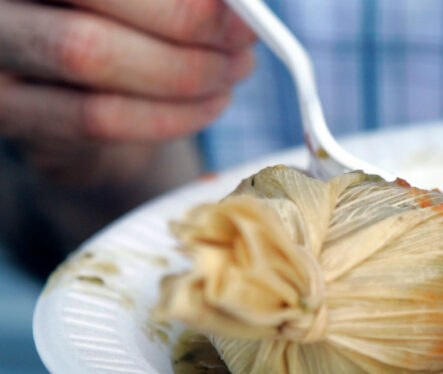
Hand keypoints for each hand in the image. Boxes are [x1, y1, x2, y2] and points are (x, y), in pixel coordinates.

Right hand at [0, 0, 255, 186]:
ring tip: (233, 72)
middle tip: (244, 38)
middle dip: (186, 17)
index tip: (242, 5)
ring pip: (88, 52)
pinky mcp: (10, 111)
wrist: (87, 106)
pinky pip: (97, 117)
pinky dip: (169, 116)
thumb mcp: (154, 5)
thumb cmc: (130, 31)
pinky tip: (210, 105)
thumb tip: (244, 1)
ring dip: (182, 70)